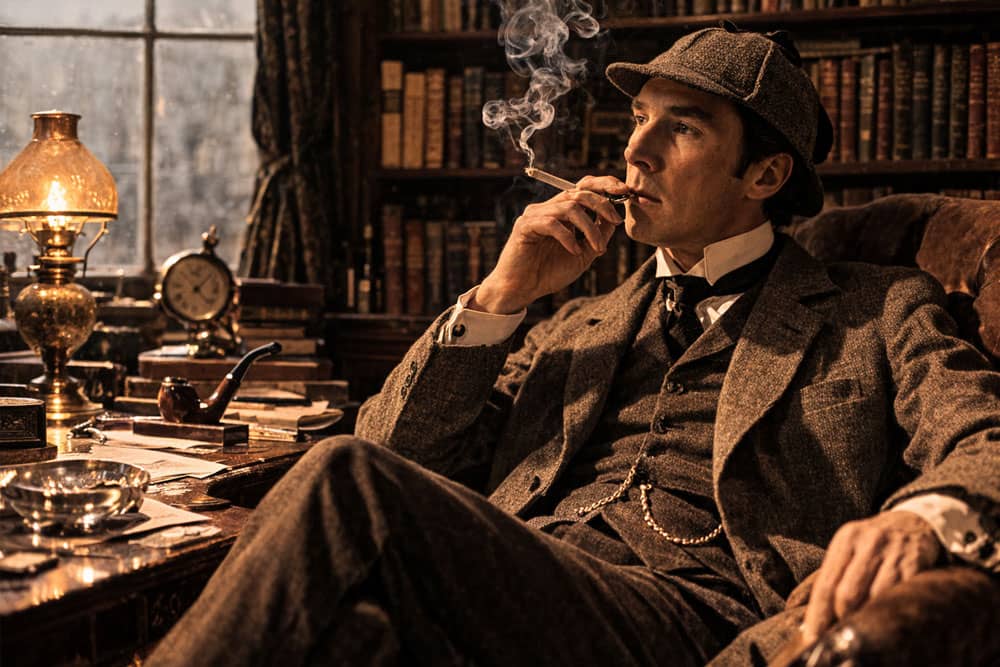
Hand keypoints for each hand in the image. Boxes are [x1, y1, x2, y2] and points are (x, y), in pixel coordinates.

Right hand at [471, 175, 627, 313]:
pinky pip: (551, 223)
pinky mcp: (525, 226)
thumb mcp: (583, 254)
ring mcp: (535, 214)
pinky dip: (568, 237)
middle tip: (616, 221)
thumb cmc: (549, 273)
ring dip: (590, 227)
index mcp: (562, 211)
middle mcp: (549, 208)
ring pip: (570, 207)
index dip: (605, 184)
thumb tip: (615, 218)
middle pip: (579, 191)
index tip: (625, 192)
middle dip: (603, 204)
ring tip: (597, 248)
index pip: (584, 187)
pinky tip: (574, 251)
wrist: (522, 290)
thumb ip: (598, 235)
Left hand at [801, 511, 940, 642]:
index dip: (817, 615)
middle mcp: (867, 543)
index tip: (812, 638)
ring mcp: (893, 553)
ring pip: (874, 598)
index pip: (825, 584)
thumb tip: (805, 613)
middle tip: (839, 638)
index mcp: (846, 539)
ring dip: (867, 620)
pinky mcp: (916, 564)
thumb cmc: (875, 542)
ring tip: (863, 632)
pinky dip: (891, 613)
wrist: (917, 521)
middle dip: (842, 621)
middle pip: (847, 594)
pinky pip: (900, 596)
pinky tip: (886, 622)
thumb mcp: (850, 548)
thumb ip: (831, 577)